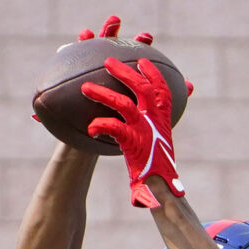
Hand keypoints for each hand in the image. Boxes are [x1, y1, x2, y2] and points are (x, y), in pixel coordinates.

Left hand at [82, 56, 182, 208]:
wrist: (161, 188)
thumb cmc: (158, 167)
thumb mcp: (159, 142)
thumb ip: (153, 128)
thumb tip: (145, 121)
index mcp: (163, 118)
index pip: (161, 88)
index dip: (152, 73)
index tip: (141, 60)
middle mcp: (155, 120)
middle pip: (141, 87)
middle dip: (124, 72)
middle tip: (107, 62)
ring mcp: (144, 130)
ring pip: (122, 103)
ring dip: (102, 94)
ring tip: (84, 88)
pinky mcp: (133, 143)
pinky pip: (113, 127)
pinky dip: (100, 125)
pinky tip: (90, 128)